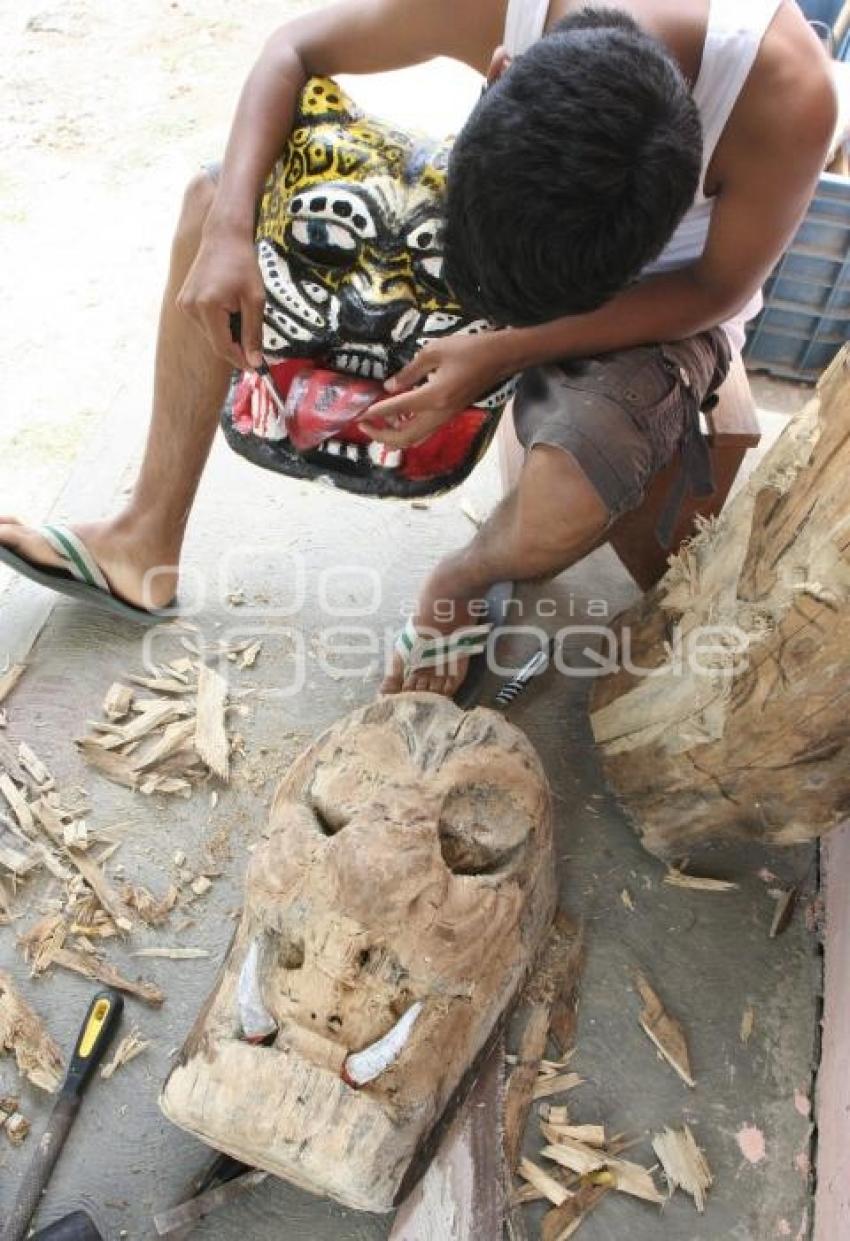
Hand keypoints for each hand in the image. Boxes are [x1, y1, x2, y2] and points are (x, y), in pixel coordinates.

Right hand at [177, 224, 265, 370]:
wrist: (223, 237)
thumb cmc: (243, 264)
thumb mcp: (255, 300)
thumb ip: (253, 333)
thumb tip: (254, 362)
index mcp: (207, 306)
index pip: (222, 347)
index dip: (240, 360)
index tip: (256, 367)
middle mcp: (190, 307)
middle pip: (216, 342)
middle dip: (236, 346)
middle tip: (254, 339)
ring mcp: (184, 304)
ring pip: (211, 335)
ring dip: (228, 333)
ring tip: (240, 311)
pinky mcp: (183, 302)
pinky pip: (204, 324)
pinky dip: (219, 324)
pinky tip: (229, 307)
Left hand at [359, 333, 508, 447]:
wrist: (500, 358)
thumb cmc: (468, 349)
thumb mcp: (433, 351)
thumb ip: (409, 371)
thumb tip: (390, 386)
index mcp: (434, 396)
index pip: (397, 409)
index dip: (376, 412)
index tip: (360, 413)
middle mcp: (439, 413)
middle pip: (405, 438)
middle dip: (382, 435)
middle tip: (364, 425)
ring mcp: (446, 417)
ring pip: (416, 438)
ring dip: (394, 437)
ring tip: (377, 428)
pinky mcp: (450, 415)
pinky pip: (425, 430)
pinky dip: (408, 430)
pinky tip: (399, 420)